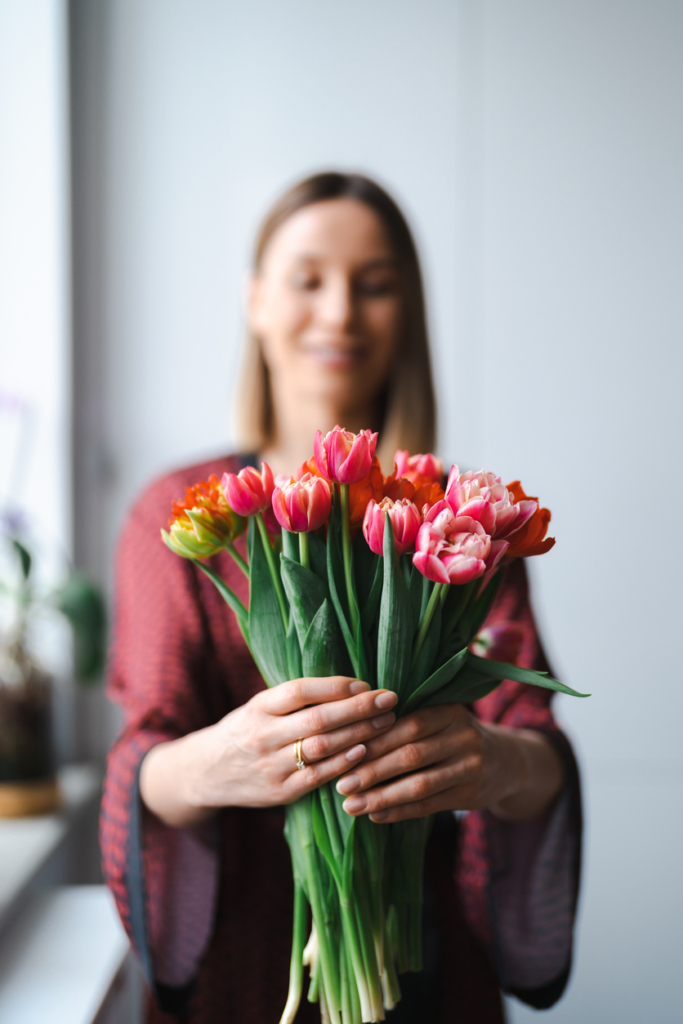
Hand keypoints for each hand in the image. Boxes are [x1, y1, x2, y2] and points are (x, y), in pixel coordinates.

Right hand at [140, 677, 397, 827]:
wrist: (206, 773)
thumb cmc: (245, 731)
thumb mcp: (259, 706)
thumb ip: (294, 699)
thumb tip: (349, 685)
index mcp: (259, 706)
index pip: (300, 690)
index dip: (335, 686)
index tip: (366, 684)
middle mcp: (263, 734)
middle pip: (318, 719)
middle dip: (359, 709)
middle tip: (390, 700)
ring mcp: (270, 765)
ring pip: (321, 747)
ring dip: (359, 734)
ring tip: (387, 723)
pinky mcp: (279, 792)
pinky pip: (317, 776)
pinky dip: (344, 764)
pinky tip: (366, 753)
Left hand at [335, 703, 564, 823]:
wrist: (506, 762)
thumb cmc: (454, 736)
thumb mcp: (439, 719)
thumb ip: (405, 722)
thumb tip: (349, 737)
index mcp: (449, 711)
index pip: (406, 724)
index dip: (374, 738)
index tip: (342, 750)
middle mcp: (463, 736)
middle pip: (410, 755)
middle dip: (371, 770)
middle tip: (340, 783)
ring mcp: (470, 767)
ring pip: (419, 784)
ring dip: (381, 796)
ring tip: (351, 805)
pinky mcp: (470, 795)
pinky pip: (429, 806)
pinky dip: (399, 811)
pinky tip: (375, 815)